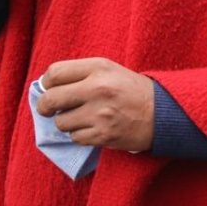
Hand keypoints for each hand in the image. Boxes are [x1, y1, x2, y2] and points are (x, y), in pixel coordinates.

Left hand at [36, 57, 154, 152]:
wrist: (162, 113)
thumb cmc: (132, 89)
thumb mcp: (110, 70)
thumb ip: (81, 74)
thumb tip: (48, 86)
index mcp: (98, 68)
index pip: (55, 73)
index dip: (46, 83)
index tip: (49, 89)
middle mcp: (97, 88)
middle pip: (51, 98)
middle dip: (44, 106)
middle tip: (47, 109)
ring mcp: (100, 113)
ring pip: (61, 122)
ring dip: (66, 122)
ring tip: (80, 118)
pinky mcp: (103, 135)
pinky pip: (75, 137)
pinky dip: (79, 135)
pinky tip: (92, 128)